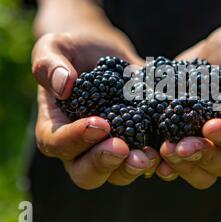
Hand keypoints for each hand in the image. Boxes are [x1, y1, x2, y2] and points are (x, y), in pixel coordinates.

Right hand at [32, 32, 159, 188]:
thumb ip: (49, 64)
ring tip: (150, 155)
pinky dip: (159, 163)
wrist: (102, 52)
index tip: (100, 124)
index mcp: (55, 127)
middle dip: (104, 163)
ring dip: (133, 168)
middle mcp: (81, 147)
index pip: (57, 144)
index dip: (76, 139)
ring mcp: (110, 148)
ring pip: (118, 173)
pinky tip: (172, 153)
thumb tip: (63, 85)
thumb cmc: (72, 50)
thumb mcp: (54, 48)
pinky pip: (145, 162)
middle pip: (86, 173)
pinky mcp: (137, 142)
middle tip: (123, 149)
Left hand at [156, 23, 220, 188]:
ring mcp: (214, 146)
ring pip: (202, 171)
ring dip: (182, 165)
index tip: (211, 126)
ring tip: (164, 150)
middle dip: (201, 154)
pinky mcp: (189, 140)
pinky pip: (181, 165)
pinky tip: (152, 157)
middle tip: (178, 145)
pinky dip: (166, 165)